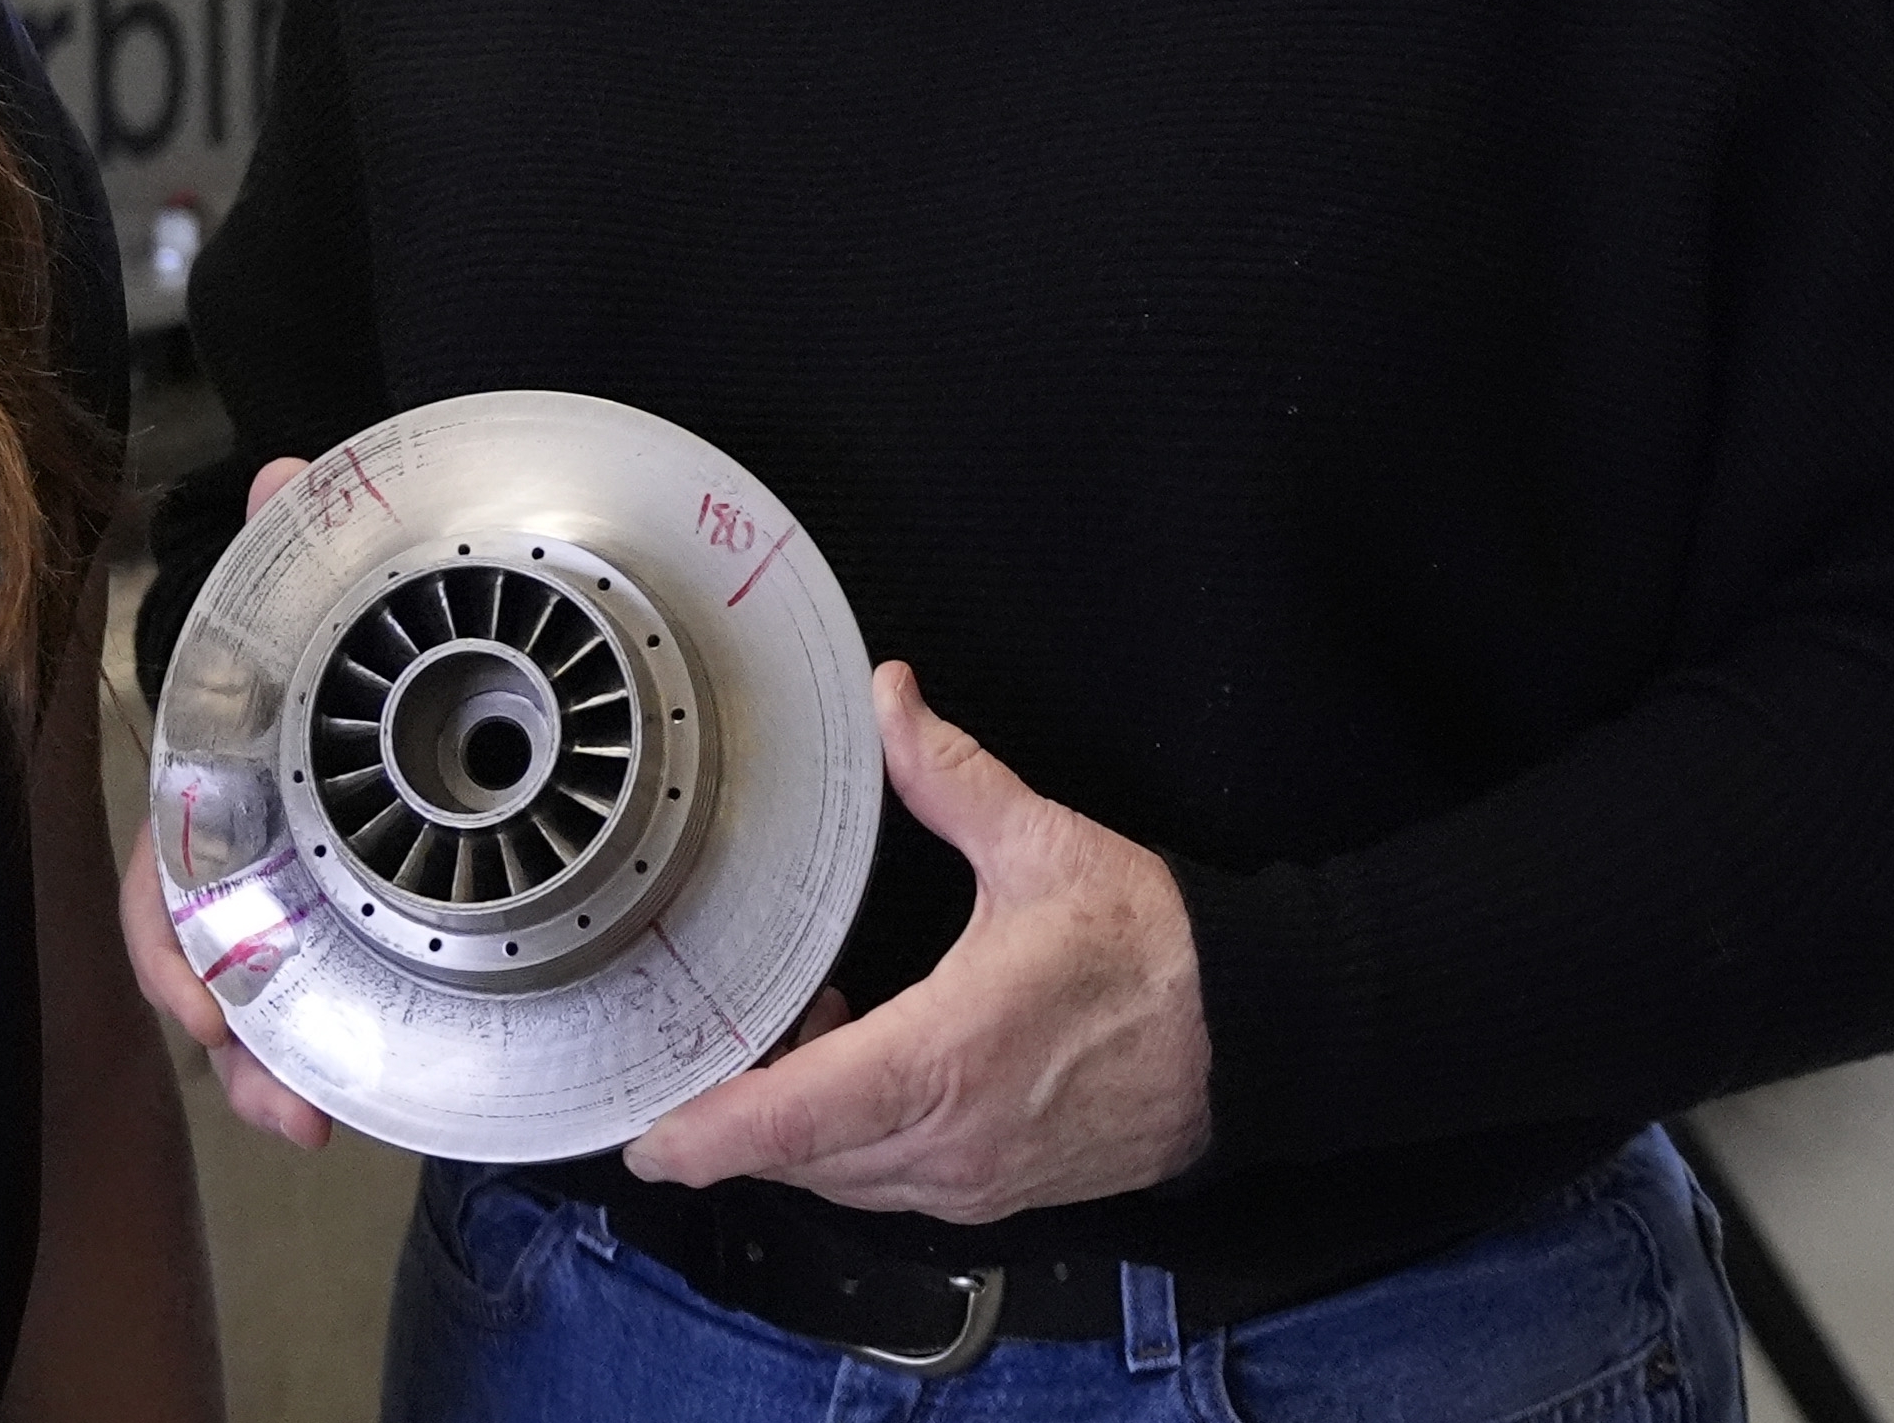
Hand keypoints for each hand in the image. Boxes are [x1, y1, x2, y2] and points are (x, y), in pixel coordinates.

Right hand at [115, 457, 333, 1148]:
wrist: (381, 679)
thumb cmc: (314, 655)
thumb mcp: (303, 603)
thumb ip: (285, 547)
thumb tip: (283, 472)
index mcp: (208, 796)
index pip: (161, 883)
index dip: (173, 946)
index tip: (205, 1003)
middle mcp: (225, 865)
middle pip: (201, 975)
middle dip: (232, 1046)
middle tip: (285, 1102)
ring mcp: (272, 912)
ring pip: (247, 1014)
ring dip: (269, 1076)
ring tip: (313, 1122)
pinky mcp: (326, 943)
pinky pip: (301, 1019)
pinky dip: (310, 1066)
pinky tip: (342, 1108)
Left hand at [620, 663, 1211, 1224]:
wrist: (1249, 1035)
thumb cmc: (1153, 951)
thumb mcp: (1042, 846)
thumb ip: (948, 776)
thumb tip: (892, 701)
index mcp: (941, 1059)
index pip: (790, 1120)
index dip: (705, 1134)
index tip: (644, 1136)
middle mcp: (948, 1141)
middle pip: (797, 1159)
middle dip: (736, 1116)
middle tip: (697, 1049)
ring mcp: (974, 1180)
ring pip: (841, 1178)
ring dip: (797, 1126)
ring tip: (788, 1035)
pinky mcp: (999, 1192)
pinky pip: (892, 1182)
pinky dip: (853, 1139)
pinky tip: (857, 1061)